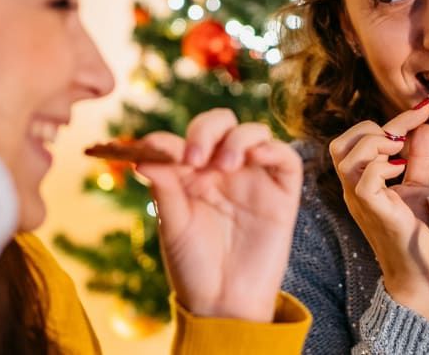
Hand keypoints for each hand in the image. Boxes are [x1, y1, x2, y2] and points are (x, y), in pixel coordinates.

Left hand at [136, 109, 302, 322]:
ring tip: (223, 165)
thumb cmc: (192, 265)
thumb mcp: (172, 224)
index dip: (170, 140)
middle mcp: (223, 169)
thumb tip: (143, 154)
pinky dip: (272, 148)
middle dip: (206, 130)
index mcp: (192, 173)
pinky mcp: (282, 192)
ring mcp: (254, 177)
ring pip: (253, 132)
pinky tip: (255, 157)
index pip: (184, 139)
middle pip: (220, 124)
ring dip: (237, 139)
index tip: (154, 151)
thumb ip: (164, 186)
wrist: (223, 304)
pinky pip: (285, 157)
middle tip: (194, 157)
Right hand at [329, 101, 428, 320]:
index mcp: (360, 182)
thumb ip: (420, 156)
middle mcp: (354, 190)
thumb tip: (428, 124)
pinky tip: (401, 171)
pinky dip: (383, 167)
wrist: (419, 277)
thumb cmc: (415, 236)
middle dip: (372, 130)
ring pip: (347, 158)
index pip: (357, 140)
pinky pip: (364, 181)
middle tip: (402, 140)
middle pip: (340, 145)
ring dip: (376, 145)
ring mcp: (360, 202)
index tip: (423, 108)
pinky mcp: (374, 212)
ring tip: (400, 154)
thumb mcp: (419, 187)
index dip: (392, 120)